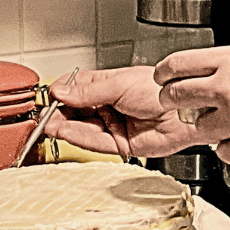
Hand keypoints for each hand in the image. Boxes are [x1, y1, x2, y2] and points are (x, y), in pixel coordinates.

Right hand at [43, 66, 196, 158]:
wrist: (185, 113)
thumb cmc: (162, 92)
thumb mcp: (119, 84)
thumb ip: (88, 92)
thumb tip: (61, 91)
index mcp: (110, 86)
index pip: (77, 89)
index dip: (61, 93)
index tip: (49, 96)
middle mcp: (110, 106)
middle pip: (76, 111)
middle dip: (59, 113)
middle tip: (44, 114)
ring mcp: (113, 126)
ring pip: (82, 128)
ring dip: (64, 126)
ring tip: (49, 123)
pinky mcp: (120, 145)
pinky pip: (94, 142)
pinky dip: (77, 137)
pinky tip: (65, 131)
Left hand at [153, 45, 229, 163]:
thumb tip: (218, 78)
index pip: (176, 66)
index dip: (165, 75)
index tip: (163, 80)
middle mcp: (227, 89)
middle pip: (175, 98)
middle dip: (171, 103)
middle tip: (176, 106)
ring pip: (198, 128)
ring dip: (207, 127)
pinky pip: (224, 153)